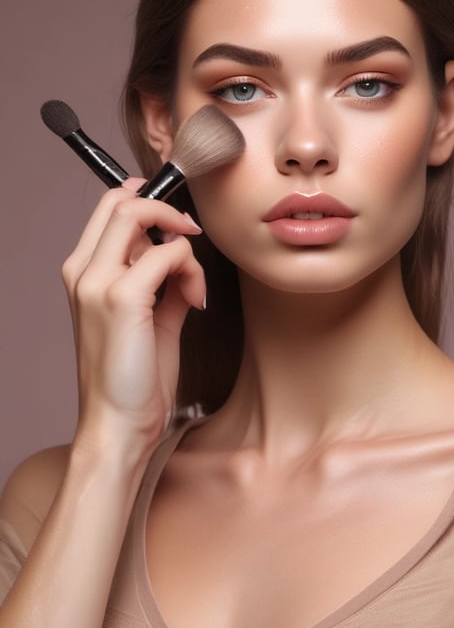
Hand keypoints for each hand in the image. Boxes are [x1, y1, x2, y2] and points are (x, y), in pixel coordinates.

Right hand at [61, 179, 205, 454]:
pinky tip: (196, 300)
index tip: (178, 222)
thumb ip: (165, 282)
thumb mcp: (153, 318)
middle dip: (167, 211)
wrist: (119, 425)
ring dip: (183, 244)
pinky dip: (192, 270)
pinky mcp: (122, 298)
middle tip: (192, 235)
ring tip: (193, 285)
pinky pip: (169, 254)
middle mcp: (84, 272)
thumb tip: (184, 254)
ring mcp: (98, 283)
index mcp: (85, 275)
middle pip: (121, 202)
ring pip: (140, 216)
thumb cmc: (134, 377)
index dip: (148, 202)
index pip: (109, 210)